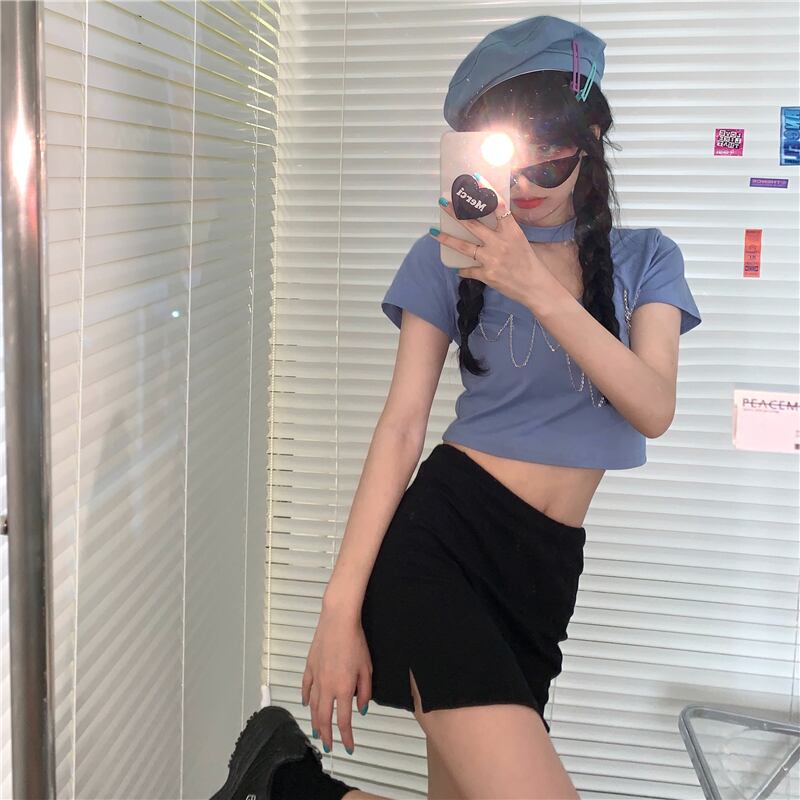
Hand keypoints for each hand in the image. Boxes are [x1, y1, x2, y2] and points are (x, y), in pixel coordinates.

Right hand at [301, 607, 372, 755]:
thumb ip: (364, 691)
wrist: (338, 621)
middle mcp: (327, 687)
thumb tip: (361, 709)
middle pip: (324, 719)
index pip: (343, 721)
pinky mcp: (309, 666)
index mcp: (343, 689)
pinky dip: (306, 698)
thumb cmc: (355, 641)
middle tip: (328, 746)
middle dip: (326, 736)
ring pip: (313, 707)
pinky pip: (306, 688)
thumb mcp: (367, 668)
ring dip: (315, 722)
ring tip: (317, 732)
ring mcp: (316, 677)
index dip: (346, 737)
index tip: (349, 746)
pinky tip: (307, 704)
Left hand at [432, 172, 550, 306]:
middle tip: (442, 202)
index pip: (498, 206)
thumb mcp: (519, 239)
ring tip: (432, 232)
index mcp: (511, 231)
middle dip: (455, 212)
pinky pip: (468, 269)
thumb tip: (492, 215)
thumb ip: (504, 228)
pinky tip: (457, 268)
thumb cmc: (528, 261)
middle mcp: (499, 243)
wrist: (534, 287)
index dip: (487, 191)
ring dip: (446, 239)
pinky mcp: (486, 274)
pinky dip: (462, 269)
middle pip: (473, 224)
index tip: (476, 179)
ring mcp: (491, 259)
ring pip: (463, 247)